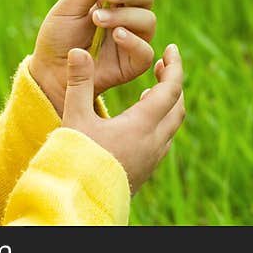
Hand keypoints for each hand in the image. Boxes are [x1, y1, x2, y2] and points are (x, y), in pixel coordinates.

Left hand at [31, 0, 156, 114]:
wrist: (50, 71)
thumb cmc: (58, 37)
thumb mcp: (67, 8)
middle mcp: (128, 17)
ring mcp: (133, 40)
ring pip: (148, 20)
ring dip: (124, 15)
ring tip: (98, 19)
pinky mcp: (133, 63)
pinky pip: (146, 51)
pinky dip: (133, 41)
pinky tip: (116, 35)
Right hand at [62, 44, 184, 193]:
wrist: (77, 202)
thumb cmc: (74, 158)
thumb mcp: (75, 116)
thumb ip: (79, 82)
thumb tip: (78, 50)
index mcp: (141, 125)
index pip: (171, 90)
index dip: (174, 66)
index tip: (171, 49)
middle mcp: (154, 143)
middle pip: (177, 107)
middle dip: (173, 83)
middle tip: (162, 64)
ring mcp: (152, 159)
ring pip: (171, 126)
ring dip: (167, 104)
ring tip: (151, 90)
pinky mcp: (145, 171)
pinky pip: (162, 141)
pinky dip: (159, 123)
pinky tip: (141, 120)